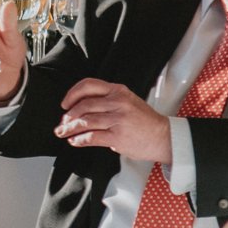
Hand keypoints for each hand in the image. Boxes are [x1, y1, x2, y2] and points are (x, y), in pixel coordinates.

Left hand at [54, 80, 172, 161]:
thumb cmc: (145, 121)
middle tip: (62, 123)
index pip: (88, 85)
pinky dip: (79, 139)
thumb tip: (80, 107)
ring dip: (69, 128)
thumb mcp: (128, 101)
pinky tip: (74, 141)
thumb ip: (107, 100)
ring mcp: (118, 120)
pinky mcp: (118, 137)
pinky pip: (91, 137)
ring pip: (85, 121)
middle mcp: (118, 103)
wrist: (164, 137)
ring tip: (63, 132)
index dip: (72, 94)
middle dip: (68, 116)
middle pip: (83, 105)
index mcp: (118, 91)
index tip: (65, 104)